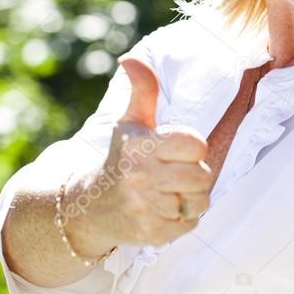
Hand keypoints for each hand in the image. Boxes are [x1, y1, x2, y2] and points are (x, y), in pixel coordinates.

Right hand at [66, 56, 214, 250]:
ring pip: (199, 202)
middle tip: (178, 173)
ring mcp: (145, 208)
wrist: (90, 207)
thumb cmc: (120, 158)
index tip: (179, 149)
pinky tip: (165, 209)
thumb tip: (130, 59)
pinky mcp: (150, 234)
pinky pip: (190, 225)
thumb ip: (142, 89)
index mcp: (141, 146)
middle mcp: (141, 177)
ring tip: (173, 191)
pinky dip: (183, 219)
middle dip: (196, 174)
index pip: (196, 145)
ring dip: (192, 198)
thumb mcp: (130, 122)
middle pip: (202, 176)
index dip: (194, 147)